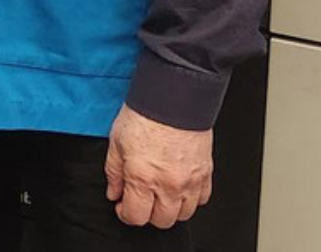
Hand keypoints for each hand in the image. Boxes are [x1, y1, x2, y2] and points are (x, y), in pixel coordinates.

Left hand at [104, 105, 213, 228]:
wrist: (174, 99)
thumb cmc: (145, 116)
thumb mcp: (116, 143)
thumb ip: (114, 172)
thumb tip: (114, 191)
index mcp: (142, 178)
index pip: (136, 216)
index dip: (125, 214)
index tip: (122, 205)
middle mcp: (169, 185)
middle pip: (161, 221)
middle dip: (147, 214)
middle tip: (140, 199)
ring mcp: (190, 182)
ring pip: (184, 214)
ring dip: (170, 209)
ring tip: (159, 194)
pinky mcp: (206, 174)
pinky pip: (202, 200)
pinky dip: (191, 199)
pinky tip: (179, 187)